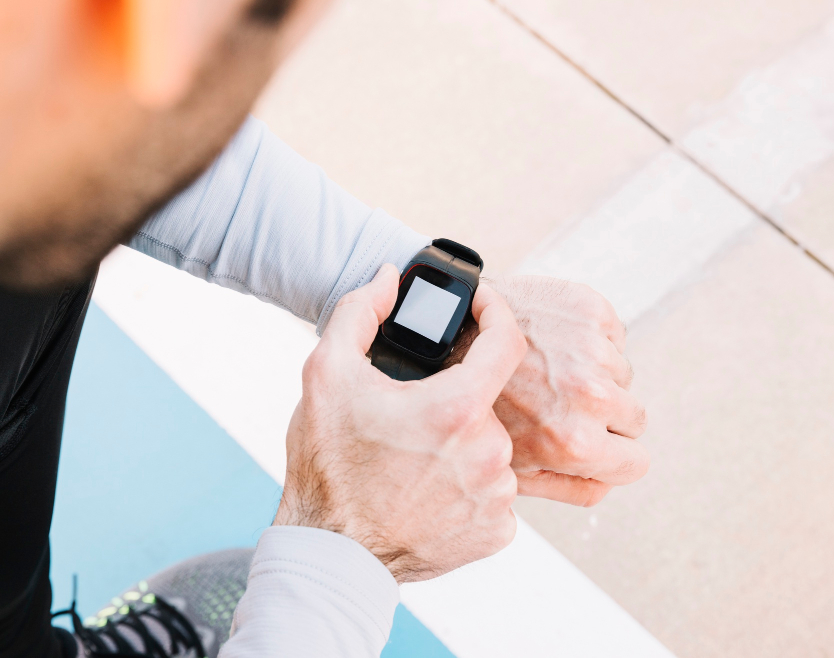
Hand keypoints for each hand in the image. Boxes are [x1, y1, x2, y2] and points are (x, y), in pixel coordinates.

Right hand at [274, 264, 527, 582]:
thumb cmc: (327, 467)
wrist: (331, 554)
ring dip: (461, 442)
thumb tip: (388, 278)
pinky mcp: (497, 531)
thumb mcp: (327, 375)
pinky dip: (467, 484)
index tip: (483, 306)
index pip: (506, 342)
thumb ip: (359, 312)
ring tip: (415, 456)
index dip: (497, 313)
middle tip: (412, 412)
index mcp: (456, 409)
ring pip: (491, 447)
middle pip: (487, 401)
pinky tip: (429, 489)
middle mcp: (489, 453)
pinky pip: (493, 490)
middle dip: (455, 397)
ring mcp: (496, 496)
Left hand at [450, 276, 648, 506]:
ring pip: (622, 376)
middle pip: (635, 418)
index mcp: (573, 441)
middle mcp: (589, 395)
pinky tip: (550, 342)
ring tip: (546, 370)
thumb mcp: (510, 466)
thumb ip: (566, 485)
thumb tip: (605, 484)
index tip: (597, 444)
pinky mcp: (589, 309)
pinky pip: (614, 337)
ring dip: (595, 374)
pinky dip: (590, 340)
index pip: (636, 462)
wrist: (444, 332)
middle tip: (562, 403)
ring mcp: (591, 348)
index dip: (615, 456)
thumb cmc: (472, 403)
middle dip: (607, 416)